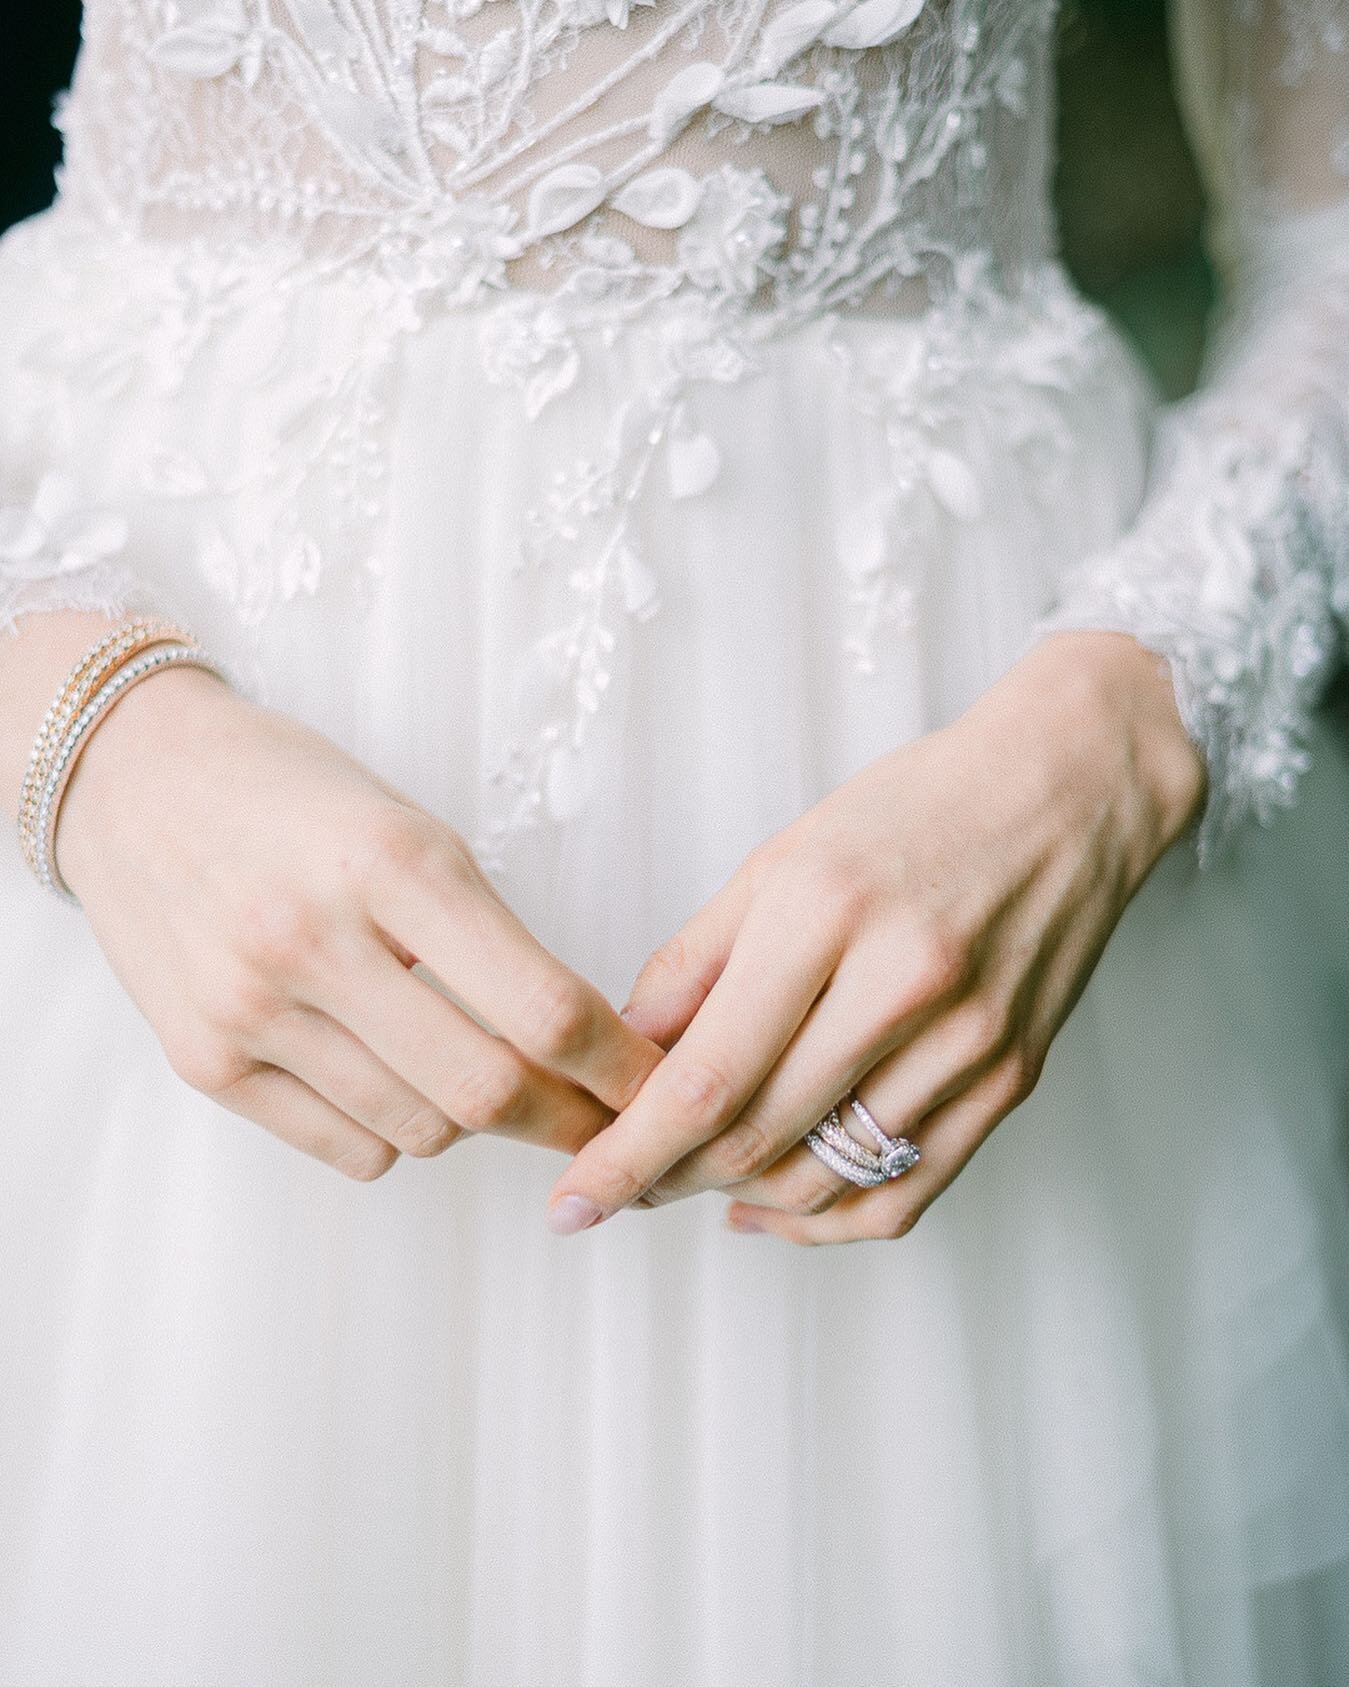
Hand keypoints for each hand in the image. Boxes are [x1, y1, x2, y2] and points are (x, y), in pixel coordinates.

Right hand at [55, 664, 660, 1178]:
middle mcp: (314, 938)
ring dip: (473, 1121)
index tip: (654, 1085)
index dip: (619, 1065)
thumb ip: (483, 933)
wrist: (128, 777)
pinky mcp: (203, 1061)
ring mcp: (250, 1008)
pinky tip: (392, 1080)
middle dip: (567, 1121)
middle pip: (487, 1091)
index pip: (543, 1005)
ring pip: (421, 1132)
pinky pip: (349, 1149)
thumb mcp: (408, 827)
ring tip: (472, 1072)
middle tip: (600, 1123)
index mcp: (392, 861)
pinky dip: (395, 1134)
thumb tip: (574, 1047)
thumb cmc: (292, 793)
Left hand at [544, 632, 1204, 1240]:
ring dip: (739, 1199)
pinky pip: (906, 1191)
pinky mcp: (1011, 1080)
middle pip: (760, 1137)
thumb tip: (624, 1051)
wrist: (1072, 788)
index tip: (573, 1198)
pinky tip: (773, 1206)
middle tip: (618, 1184)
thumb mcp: (786, 854)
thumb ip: (698, 958)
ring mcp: (970, 1042)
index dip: (627, 1154)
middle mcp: (904, 984)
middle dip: (667, 1179)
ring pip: (828, 1179)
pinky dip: (826, 1220)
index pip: (707, 1076)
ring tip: (689, 1181)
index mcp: (828, 911)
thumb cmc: (919, 808)